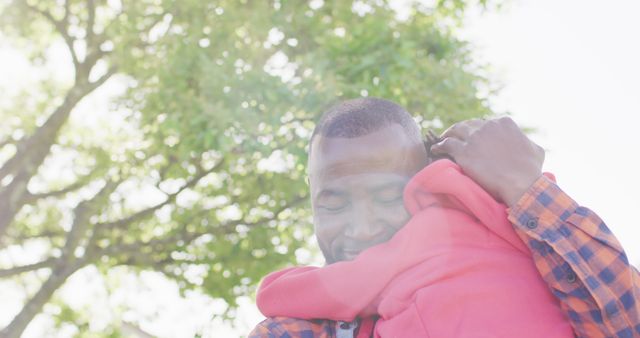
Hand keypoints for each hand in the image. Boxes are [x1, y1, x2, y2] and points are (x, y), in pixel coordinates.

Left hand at [430, 117, 544, 206]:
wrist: (520, 183)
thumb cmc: (531, 170)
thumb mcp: (535, 149)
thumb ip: (526, 141)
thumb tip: (524, 142)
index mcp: (504, 122)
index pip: (487, 123)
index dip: (480, 129)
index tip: (476, 136)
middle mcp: (487, 126)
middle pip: (469, 124)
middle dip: (462, 129)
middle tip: (456, 135)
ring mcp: (474, 137)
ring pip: (455, 130)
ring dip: (448, 134)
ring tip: (442, 139)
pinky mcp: (463, 151)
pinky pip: (446, 144)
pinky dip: (439, 146)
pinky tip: (435, 149)